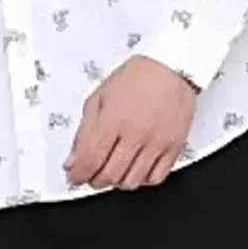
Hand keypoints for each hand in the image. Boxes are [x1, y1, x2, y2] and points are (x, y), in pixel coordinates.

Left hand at [63, 55, 197, 189]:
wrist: (171, 66)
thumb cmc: (136, 77)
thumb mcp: (100, 95)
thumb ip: (84, 130)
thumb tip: (73, 160)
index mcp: (113, 118)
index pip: (90, 159)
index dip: (78, 174)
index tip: (74, 175)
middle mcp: (135, 133)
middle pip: (110, 175)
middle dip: (95, 180)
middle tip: (92, 174)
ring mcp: (156, 142)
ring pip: (132, 181)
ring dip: (117, 182)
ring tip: (113, 170)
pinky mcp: (174, 146)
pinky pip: (155, 178)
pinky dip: (142, 179)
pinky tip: (136, 168)